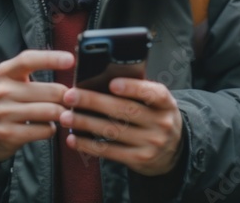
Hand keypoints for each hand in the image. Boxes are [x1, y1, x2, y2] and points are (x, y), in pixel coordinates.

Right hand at [0, 50, 72, 161]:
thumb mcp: (6, 82)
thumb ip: (30, 75)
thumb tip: (66, 74)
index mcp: (5, 73)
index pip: (29, 60)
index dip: (51, 58)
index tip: (70, 60)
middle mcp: (3, 90)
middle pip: (52, 91)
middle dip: (68, 97)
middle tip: (71, 101)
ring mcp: (5, 113)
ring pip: (52, 111)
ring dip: (62, 115)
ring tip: (60, 115)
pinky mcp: (9, 134)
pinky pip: (45, 130)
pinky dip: (50, 129)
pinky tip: (44, 127)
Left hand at [59, 78, 183, 175]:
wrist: (173, 150)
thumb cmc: (156, 117)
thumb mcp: (157, 103)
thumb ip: (138, 91)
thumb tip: (102, 79)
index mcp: (166, 103)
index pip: (153, 93)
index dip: (133, 88)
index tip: (112, 83)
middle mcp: (161, 123)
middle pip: (125, 110)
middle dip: (94, 102)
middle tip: (71, 96)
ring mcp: (151, 143)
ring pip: (113, 131)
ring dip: (86, 123)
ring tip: (66, 117)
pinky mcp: (138, 159)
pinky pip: (110, 151)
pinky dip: (89, 145)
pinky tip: (74, 138)